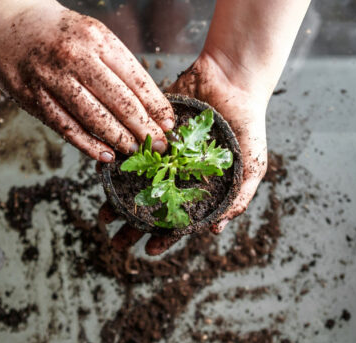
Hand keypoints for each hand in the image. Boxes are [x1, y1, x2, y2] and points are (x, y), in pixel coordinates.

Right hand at [0, 0, 173, 161]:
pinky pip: (66, 127)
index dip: (156, 106)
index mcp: (97, 38)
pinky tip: (105, 155)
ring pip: (94, 118)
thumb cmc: (53, 29)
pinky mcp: (32, 97)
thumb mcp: (90, 32)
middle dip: (145, 128)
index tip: (170, 124)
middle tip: (160, 146)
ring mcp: (52, 78)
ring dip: (120, 140)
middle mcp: (76, 56)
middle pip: (120, 101)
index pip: (136, 79)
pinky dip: (88, 144)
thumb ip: (113, 63)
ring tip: (136, 152)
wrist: (2, 18)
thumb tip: (145, 102)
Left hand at [98, 52, 269, 254]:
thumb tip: (216, 230)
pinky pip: (128, 149)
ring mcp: (161, 153)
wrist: (233, 78)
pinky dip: (114, 162)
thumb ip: (239, 198)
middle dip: (132, 225)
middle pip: (151, 206)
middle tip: (116, 240)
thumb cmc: (249, 123)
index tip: (148, 251)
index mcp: (199, 187)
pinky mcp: (149, 131)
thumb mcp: (253, 165)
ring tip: (102, 214)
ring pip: (134, 182)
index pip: (179, 219)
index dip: (164, 237)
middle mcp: (176, 173)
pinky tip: (102, 175)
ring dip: (117, 199)